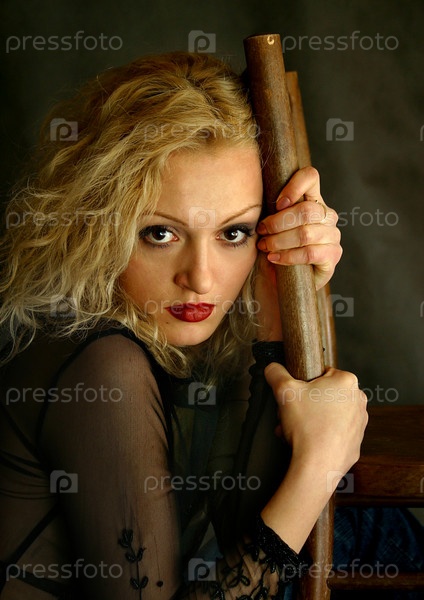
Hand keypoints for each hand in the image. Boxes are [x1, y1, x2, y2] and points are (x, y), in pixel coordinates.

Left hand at [253, 166, 341, 340]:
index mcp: (312, 199)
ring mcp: (332, 236)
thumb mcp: (269, 224)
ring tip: (265, 247)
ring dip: (280, 240)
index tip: (277, 202)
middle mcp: (327, 216)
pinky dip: (289, 255)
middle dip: (278, 222)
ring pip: (306, 233)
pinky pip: (311, 253)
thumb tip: (250, 197)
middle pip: (307, 210)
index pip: (311, 177)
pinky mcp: (332, 257)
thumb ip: (269, 208)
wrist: (279, 281)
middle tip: (262, 232)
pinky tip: (275, 258)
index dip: (294, 184)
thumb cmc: (272, 247)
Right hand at [264, 362, 367, 484]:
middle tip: (293, 414)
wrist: (317, 465)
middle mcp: (358, 400)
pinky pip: (335, 432)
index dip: (304, 384)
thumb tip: (273, 368)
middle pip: (325, 395)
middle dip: (306, 404)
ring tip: (296, 430)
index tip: (296, 396)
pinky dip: (322, 434)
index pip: (322, 373)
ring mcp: (360, 423)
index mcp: (346, 381)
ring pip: (329, 414)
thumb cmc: (307, 427)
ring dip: (311, 419)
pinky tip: (307, 440)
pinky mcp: (356, 442)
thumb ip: (276, 373)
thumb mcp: (284, 391)